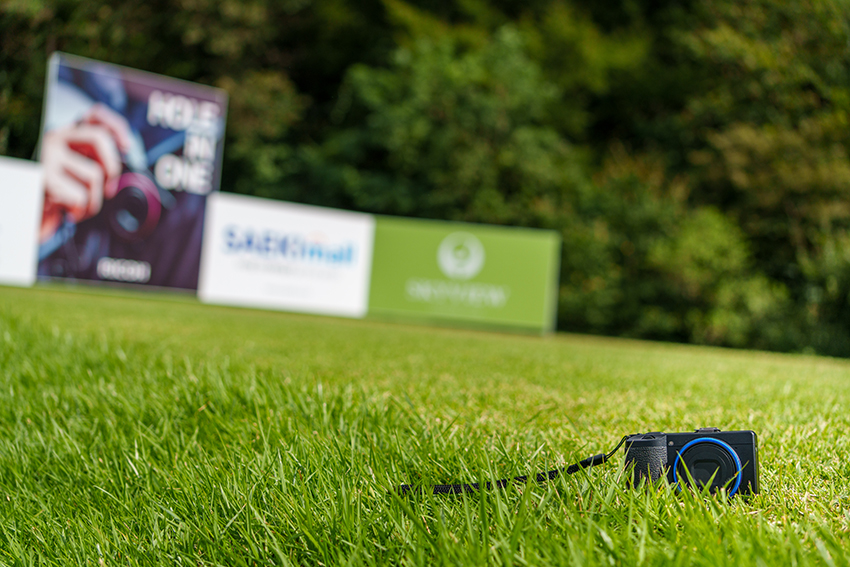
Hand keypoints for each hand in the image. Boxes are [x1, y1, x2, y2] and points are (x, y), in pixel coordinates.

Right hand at [41, 103, 131, 240]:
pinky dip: (81, 211)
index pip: (95, 115)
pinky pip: (80, 196)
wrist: (27, 215)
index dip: (116, 125)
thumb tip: (123, 149)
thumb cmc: (57, 196)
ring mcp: (47, 156)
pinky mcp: (44, 178)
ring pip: (94, 174)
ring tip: (82, 208)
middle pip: (99, 137)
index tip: (127, 146)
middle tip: (108, 190)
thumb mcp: (76, 172)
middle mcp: (54, 139)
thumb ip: (95, 158)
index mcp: (66, 135)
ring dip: (95, 201)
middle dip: (112, 168)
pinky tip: (70, 213)